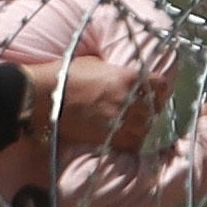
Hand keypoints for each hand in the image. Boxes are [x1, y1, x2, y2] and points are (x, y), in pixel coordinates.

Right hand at [40, 46, 168, 149]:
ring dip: (144, 128)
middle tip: (146, 112)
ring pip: (146, 128)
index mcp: (128, 77)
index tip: (157, 93)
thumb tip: (124, 74)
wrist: (45, 94)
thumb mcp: (97, 63)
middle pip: (155, 109)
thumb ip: (116, 71)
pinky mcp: (108, 135)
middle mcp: (128, 99)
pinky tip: (127, 138)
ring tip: (136, 126)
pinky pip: (131, 143)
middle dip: (153, 111)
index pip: (161, 85)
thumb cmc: (68, 74)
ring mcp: (119, 119)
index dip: (161, 90)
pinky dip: (132, 142)